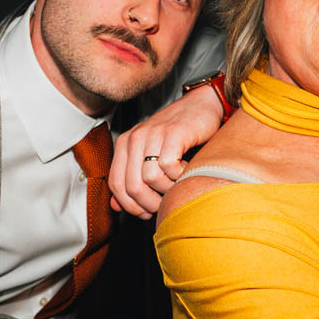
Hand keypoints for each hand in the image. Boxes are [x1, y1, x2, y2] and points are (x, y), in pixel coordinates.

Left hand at [109, 83, 225, 217]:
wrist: (201, 106)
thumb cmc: (178, 135)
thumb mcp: (150, 156)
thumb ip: (132, 179)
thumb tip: (116, 206)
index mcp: (125, 144)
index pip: (116, 184)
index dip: (130, 205)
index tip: (145, 212)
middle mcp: (135, 137)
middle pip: (132, 185)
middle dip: (149, 203)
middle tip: (163, 204)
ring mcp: (153, 133)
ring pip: (150, 178)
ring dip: (167, 189)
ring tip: (177, 182)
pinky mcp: (173, 132)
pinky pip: (168, 166)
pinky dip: (179, 175)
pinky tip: (186, 168)